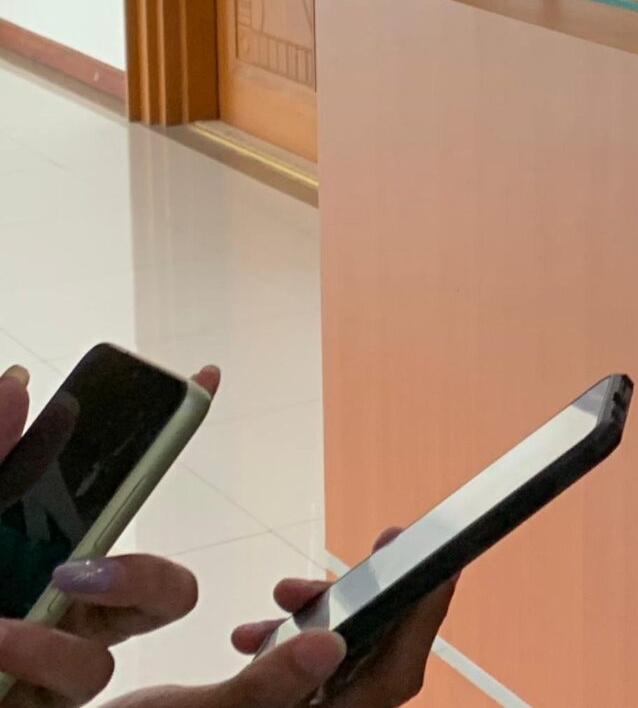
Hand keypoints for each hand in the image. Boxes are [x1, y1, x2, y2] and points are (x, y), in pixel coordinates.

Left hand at [0, 366, 220, 707]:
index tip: (205, 378)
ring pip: (95, 665)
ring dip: (44, 644)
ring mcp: (39, 671)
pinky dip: (24, 664)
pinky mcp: (25, 706)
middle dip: (144, 579)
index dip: (168, 440)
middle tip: (79, 569)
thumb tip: (17, 384)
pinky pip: (55, 695)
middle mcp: (55, 614)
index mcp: (44, 553)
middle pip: (162, 596)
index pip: (121, 499)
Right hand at [220, 529, 454, 707]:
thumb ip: (270, 685)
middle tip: (375, 552)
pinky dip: (288, 644)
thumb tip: (330, 642)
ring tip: (287, 594)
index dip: (424, 618)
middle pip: (375, 664)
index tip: (444, 561)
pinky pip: (304, 674)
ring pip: (339, 665)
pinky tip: (252, 630)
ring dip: (324, 621)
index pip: (395, 676)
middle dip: (373, 605)